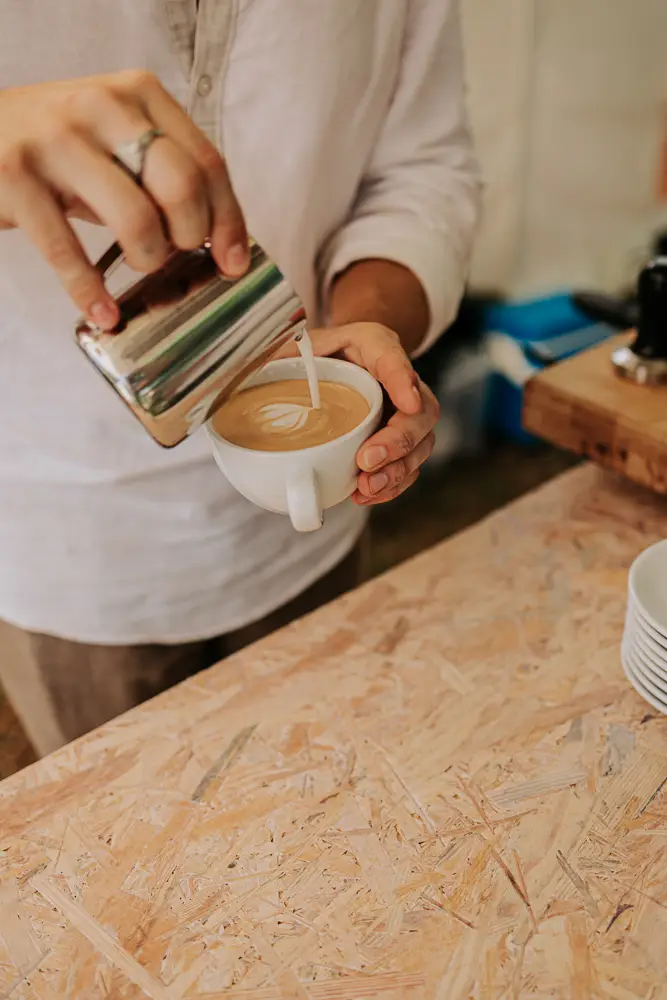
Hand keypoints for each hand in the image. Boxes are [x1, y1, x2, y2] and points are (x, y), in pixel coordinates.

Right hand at [0, 72, 248, 327]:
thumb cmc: (60, 148)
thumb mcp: (117, 141)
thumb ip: (164, 172)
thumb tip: (222, 239)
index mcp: (139, 94)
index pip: (207, 162)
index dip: (228, 220)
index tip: (235, 262)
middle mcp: (102, 106)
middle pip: (181, 186)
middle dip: (190, 237)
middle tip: (174, 255)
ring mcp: (56, 140)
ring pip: (136, 219)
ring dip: (147, 259)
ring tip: (137, 265)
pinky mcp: (15, 176)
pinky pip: (67, 250)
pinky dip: (90, 292)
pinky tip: (103, 312)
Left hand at [299, 323, 438, 505]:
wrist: (343, 362)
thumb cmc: (323, 354)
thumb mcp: (302, 344)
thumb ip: (283, 354)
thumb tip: (248, 376)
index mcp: (375, 345)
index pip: (394, 357)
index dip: (403, 379)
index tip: (407, 402)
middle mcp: (401, 380)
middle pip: (421, 411)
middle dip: (399, 441)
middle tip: (367, 460)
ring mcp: (407, 414)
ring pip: (421, 444)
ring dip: (396, 470)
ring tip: (366, 486)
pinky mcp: (402, 442)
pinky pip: (409, 467)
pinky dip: (391, 485)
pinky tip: (366, 494)